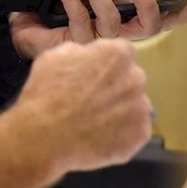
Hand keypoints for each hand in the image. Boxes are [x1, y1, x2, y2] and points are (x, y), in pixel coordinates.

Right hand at [7, 39, 151, 177]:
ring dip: (119, 109)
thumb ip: (80, 51)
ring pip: (134, 104)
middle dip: (115, 86)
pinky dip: (121, 132)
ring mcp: (141, 107)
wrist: (45, 136)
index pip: (122, 53)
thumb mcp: (54, 56)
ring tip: (93, 120)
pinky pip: (134, 129)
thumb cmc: (46, 94)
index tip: (93, 74)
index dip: (105, 64)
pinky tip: (99, 134)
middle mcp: (136, 77)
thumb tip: (87, 56)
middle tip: (90, 99)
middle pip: (131, 78)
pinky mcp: (141, 133)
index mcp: (116, 54)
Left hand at [9, 0, 186, 59]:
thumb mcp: (84, 1)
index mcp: (123, 26)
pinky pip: (79, 18)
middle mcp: (115, 37)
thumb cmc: (56, 21)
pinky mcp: (77, 43)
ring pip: (110, 20)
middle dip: (147, 5)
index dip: (174, 17)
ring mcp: (97, 42)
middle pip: (145, 28)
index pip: (154, 23)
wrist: (29, 40)